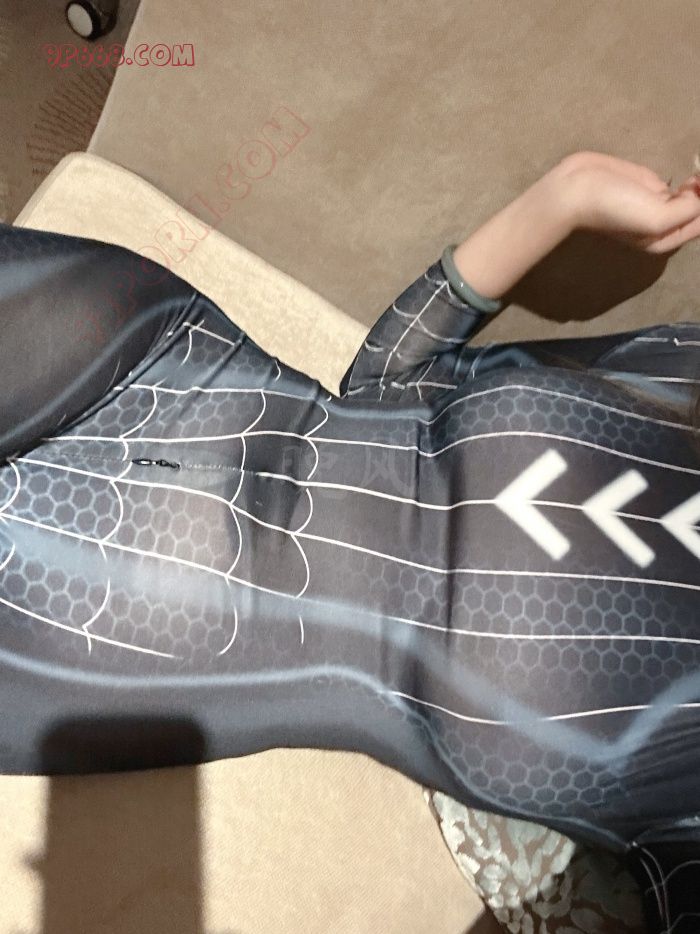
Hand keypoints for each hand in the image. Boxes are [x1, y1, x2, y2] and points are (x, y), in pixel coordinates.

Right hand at [555, 151, 699, 253]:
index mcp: (666, 239)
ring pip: (694, 196)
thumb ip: (688, 210)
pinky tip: (697, 164)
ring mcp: (659, 202)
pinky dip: (694, 175)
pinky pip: (682, 183)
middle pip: (698, 210)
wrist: (578, 189)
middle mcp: (665, 224)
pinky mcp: (652, 184)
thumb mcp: (656, 218)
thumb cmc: (614, 208)